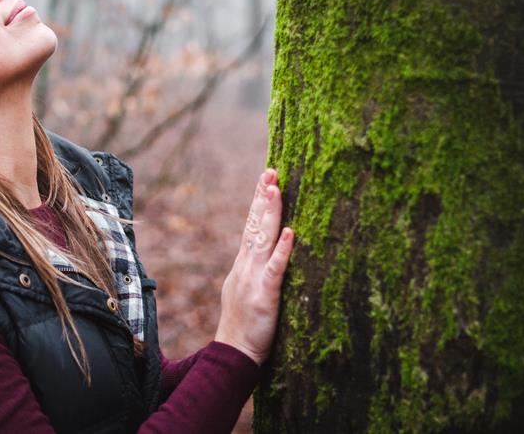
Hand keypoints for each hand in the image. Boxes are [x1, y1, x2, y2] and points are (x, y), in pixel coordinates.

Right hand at [214, 168, 293, 364]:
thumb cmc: (243, 324)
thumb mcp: (245, 288)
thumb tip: (266, 251)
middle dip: (263, 197)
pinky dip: (282, 250)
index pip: (251, 225)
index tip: (266, 178)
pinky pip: (275, 269)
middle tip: (270, 171)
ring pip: (263, 239)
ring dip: (270, 213)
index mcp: (244, 263)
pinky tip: (290, 233)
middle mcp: (246, 265)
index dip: (258, 201)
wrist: (233, 353)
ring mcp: (253, 278)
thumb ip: (254, 268)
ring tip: (276, 189)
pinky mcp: (264, 294)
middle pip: (255, 225)